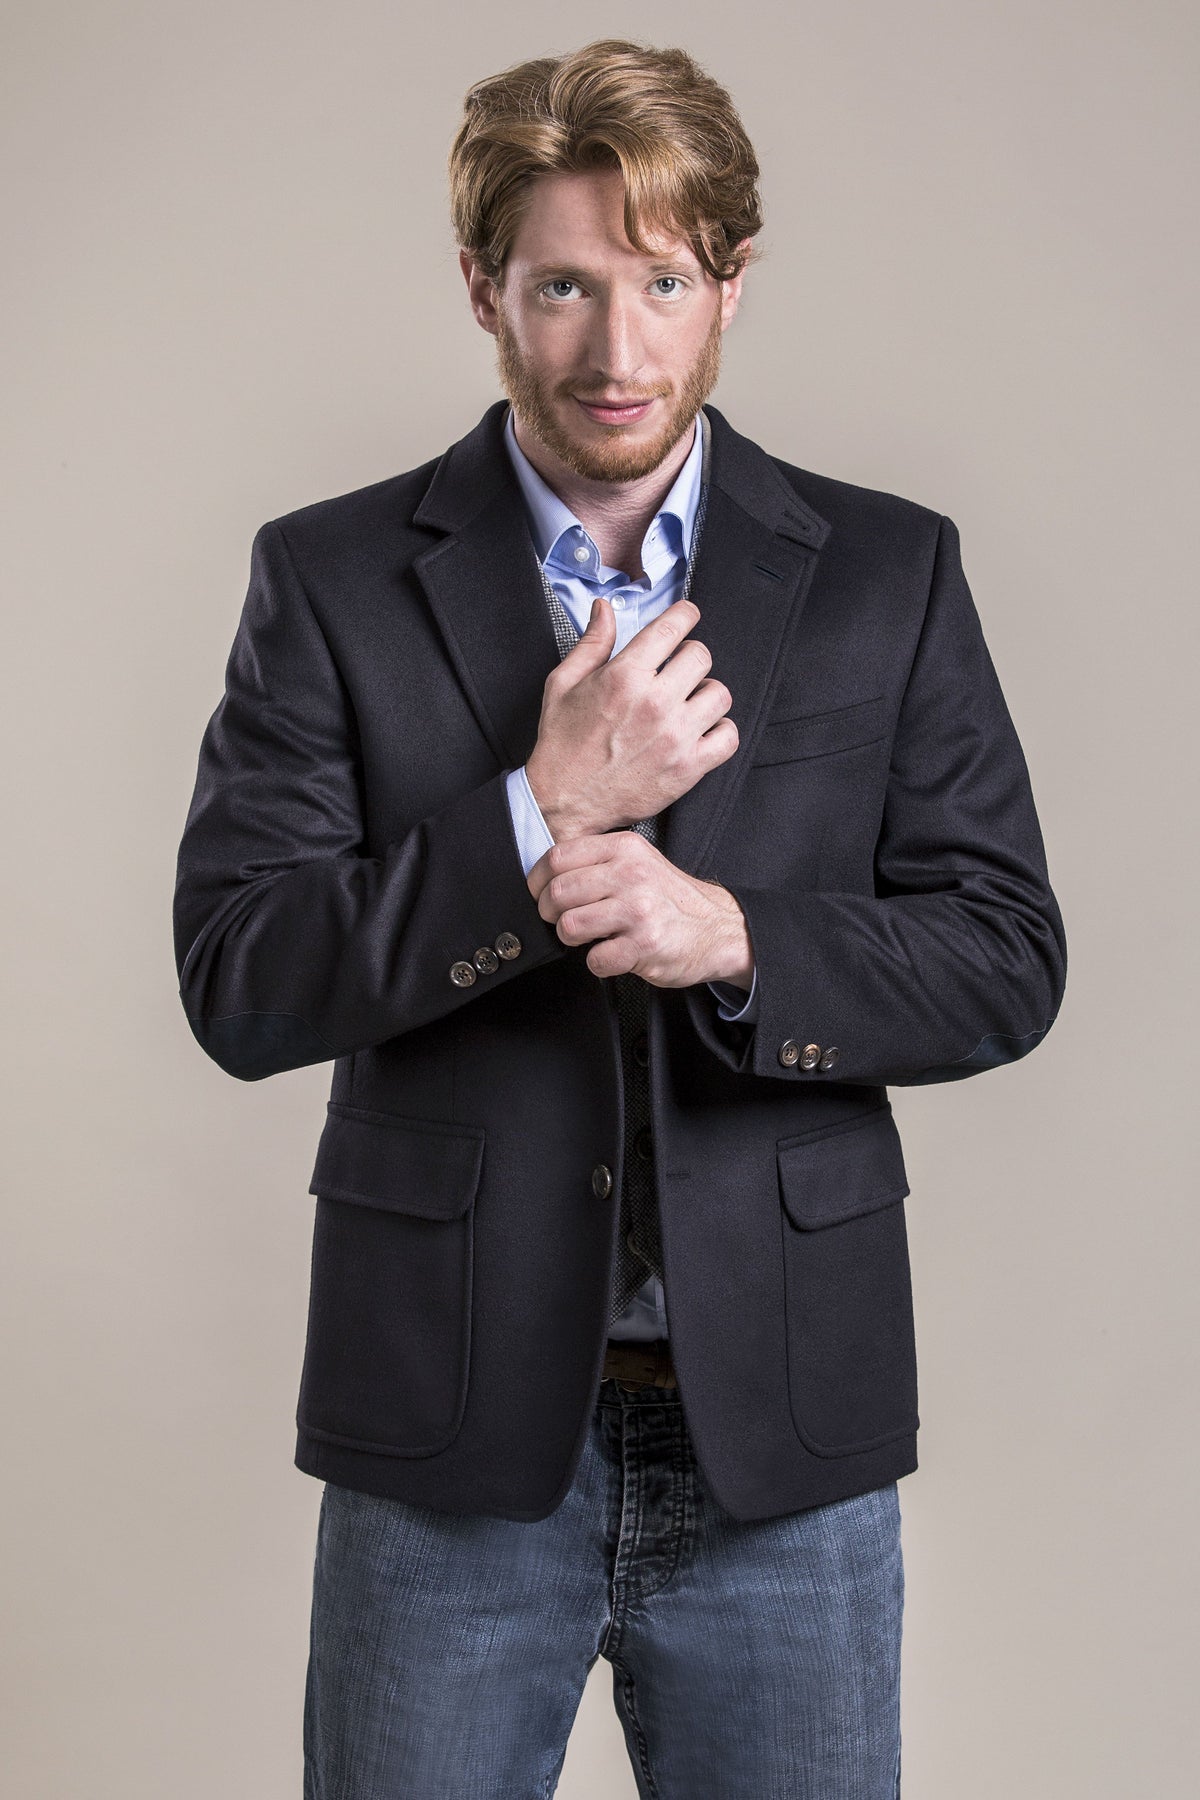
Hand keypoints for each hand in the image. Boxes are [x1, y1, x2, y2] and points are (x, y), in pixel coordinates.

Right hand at [525, 596, 737, 838]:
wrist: (562, 801)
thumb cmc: (562, 743)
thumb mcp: (563, 684)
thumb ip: (591, 643)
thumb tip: (605, 608)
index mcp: (624, 676)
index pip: (673, 627)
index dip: (685, 615)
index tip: (687, 617)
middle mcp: (654, 703)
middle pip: (701, 656)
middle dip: (690, 657)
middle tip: (677, 670)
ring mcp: (675, 737)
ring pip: (719, 694)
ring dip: (706, 693)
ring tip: (688, 702)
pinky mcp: (688, 768)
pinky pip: (729, 737)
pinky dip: (721, 731)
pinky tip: (701, 730)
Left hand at [527, 829, 754, 989]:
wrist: (718, 929)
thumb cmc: (670, 899)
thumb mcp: (639, 862)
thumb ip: (599, 862)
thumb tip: (547, 875)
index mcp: (625, 849)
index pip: (557, 857)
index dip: (538, 880)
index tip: (540, 893)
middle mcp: (631, 875)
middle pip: (558, 892)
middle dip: (550, 913)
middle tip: (562, 920)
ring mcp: (638, 911)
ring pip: (569, 926)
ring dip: (571, 938)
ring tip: (590, 937)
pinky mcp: (644, 946)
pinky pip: (595, 960)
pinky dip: (599, 963)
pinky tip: (614, 954)